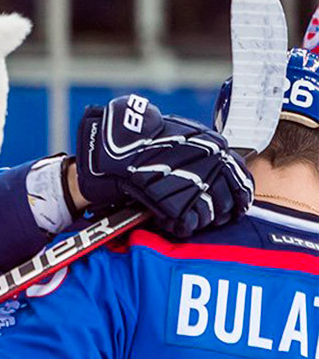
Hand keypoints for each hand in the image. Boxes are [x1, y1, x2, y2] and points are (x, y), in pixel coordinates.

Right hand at [75, 94, 252, 237]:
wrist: (114, 146)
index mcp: (216, 146)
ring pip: (210, 215)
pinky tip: (170, 221)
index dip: (239, 197)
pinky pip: (188, 225)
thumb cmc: (143, 137)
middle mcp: (211, 165)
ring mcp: (194, 184)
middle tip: (209, 218)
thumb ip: (203, 149)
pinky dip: (180, 227)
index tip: (235, 206)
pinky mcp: (174, 203)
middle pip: (228, 201)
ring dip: (199, 221)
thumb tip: (215, 165)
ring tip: (185, 219)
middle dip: (220, 213)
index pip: (242, 180)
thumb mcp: (182, 131)